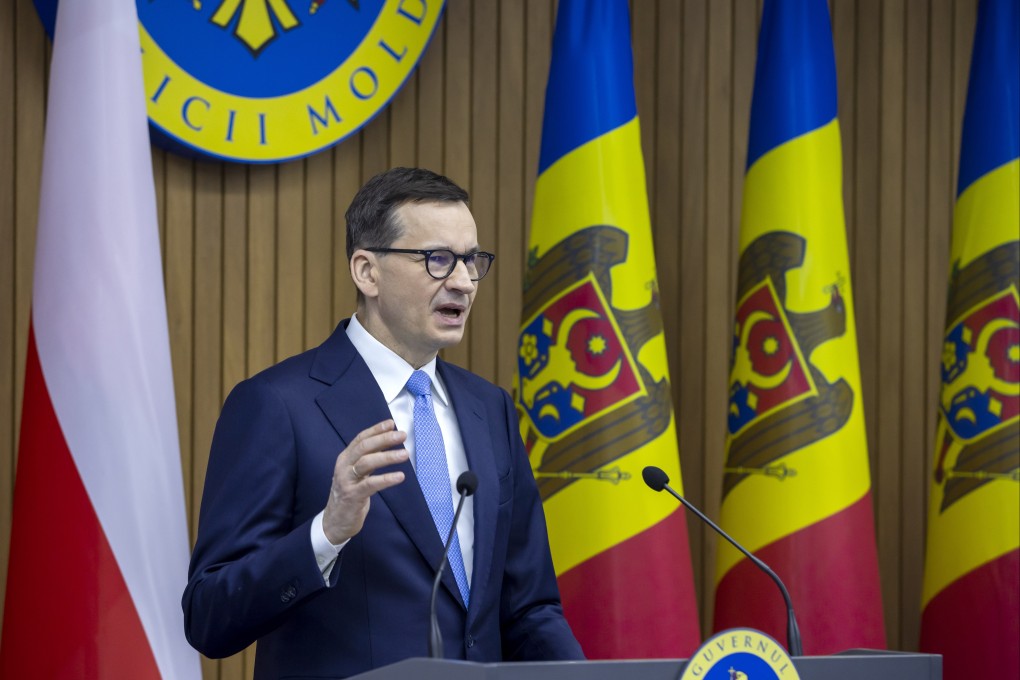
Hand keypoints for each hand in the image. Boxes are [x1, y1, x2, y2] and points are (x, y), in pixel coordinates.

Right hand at [322, 419, 407, 544]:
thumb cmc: (350, 494)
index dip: (376, 430)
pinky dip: (386, 479)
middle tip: (402, 435)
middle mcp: (343, 466)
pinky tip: (399, 476)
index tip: (391, 423)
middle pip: (364, 447)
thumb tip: (387, 442)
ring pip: (366, 462)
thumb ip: (368, 459)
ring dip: (387, 457)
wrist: (335, 522)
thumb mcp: (357, 474)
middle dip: (383, 439)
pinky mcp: (352, 496)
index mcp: (345, 458)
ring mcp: (346, 481)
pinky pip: (370, 484)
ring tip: (405, 455)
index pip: (360, 439)